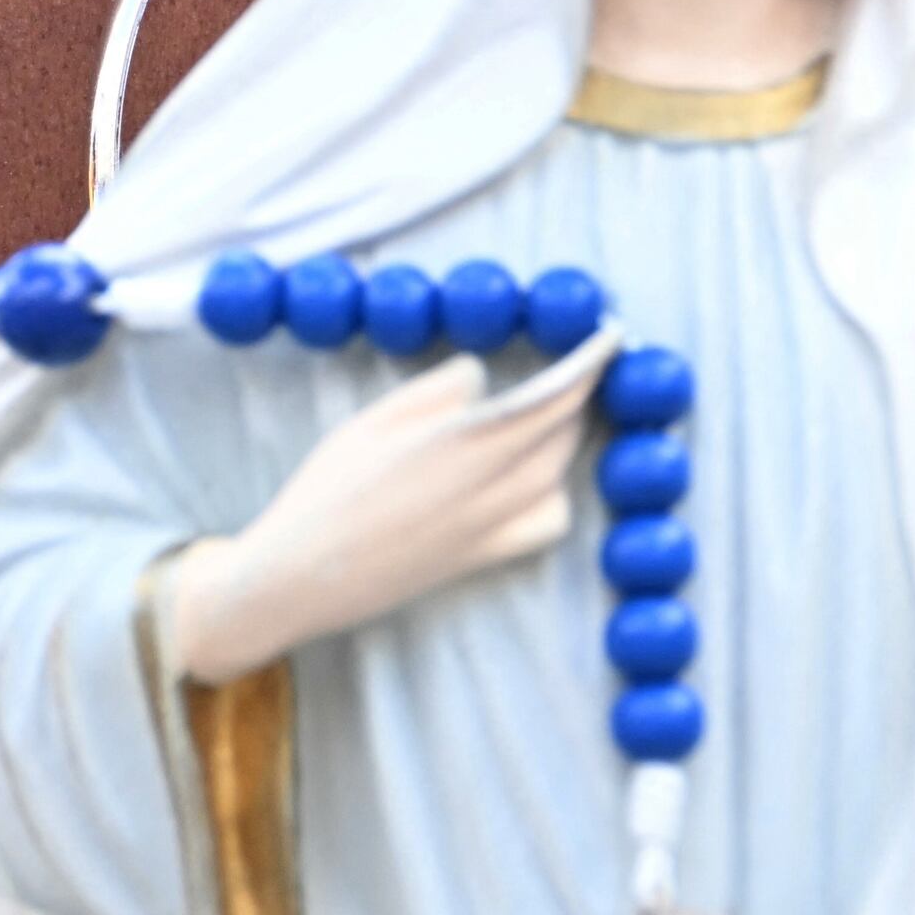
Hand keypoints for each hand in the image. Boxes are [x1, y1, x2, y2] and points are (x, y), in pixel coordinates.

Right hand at [162, 334, 611, 681]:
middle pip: (562, 435)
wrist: (302, 576)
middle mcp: (488, 488)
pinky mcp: (484, 558)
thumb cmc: (325, 492)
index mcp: (460, 444)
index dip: (588, 365)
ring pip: (559, 476)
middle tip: (578, 367)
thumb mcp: (369, 423)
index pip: (551, 398)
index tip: (611, 338)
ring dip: (567, 438)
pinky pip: (547, 521)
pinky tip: (533, 477)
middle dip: (578, 396)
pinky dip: (556, 492)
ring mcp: (491, 528)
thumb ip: (433, 392)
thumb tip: (481, 374)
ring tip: (554, 413)